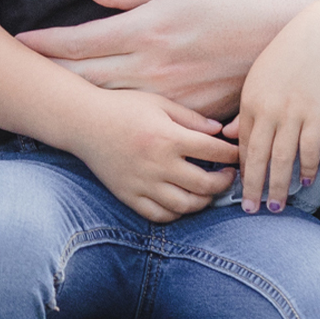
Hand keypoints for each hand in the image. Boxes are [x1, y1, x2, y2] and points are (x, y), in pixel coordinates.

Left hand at [16, 0, 319, 119]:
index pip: (80, 42)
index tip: (19, 41)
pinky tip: (96, 116)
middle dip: (47, 75)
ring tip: (44, 94)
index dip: (44, 43)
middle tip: (14, 73)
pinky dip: (116, 115)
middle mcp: (153, 68)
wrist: (283, 34)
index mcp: (147, 30)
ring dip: (74, 98)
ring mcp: (171, 97)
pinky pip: (144, 117)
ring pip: (109, 102)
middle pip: (84, 78)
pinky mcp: (190, 114)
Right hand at [69, 88, 238, 223]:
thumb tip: (219, 131)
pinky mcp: (128, 196)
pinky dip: (177, 212)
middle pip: (206, 184)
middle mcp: (158, 164)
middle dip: (225, 182)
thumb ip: (191, 118)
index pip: (214, 152)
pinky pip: (160, 215)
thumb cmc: (122, 107)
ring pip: (186, 205)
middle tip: (228, 176)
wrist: (82, 123)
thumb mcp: (159, 103)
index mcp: (168, 137)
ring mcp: (143, 184)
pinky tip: (182, 201)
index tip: (237, 154)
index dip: (232, 154)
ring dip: (204, 201)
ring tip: (208, 191)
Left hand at [232, 20, 319, 212]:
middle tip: (250, 210)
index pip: (243, 145)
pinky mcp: (317, 114)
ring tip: (277, 205)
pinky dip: (308, 167)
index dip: (242, 171)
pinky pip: (310, 148)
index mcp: (250, 103)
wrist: (318, 35)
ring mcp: (293, 113)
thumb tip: (228, 136)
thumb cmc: (287, 59)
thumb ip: (245, 112)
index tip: (240, 190)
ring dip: (279, 184)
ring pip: (282, 158)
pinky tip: (305, 181)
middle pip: (258, 157)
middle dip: (253, 186)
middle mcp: (268, 111)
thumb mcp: (257, 81)